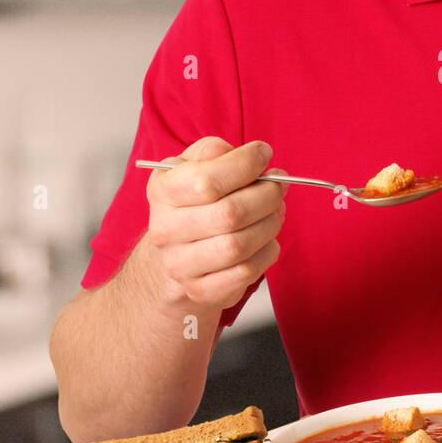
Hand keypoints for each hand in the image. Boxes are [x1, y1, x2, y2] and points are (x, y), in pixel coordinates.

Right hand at [144, 136, 286, 308]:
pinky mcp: (202, 290)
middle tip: (279, 185)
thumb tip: (239, 153)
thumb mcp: (192, 166)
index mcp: (162, 192)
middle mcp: (165, 230)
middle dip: (267, 195)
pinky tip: (265, 239)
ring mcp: (181, 264)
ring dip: (270, 224)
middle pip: (230, 214)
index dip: (245, 164)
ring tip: (275, 210)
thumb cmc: (192, 202)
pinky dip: (267, 252)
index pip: (207, 181)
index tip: (264, 154)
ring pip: (240, 246)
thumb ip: (212, 152)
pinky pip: (246, 272)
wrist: (174, 254)